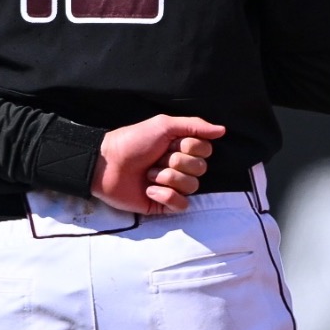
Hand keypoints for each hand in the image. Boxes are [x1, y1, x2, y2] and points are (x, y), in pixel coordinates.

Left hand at [92, 115, 226, 213]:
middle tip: (156, 159)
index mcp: (182, 148)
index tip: (169, 144)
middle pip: (201, 168)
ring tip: (149, 175)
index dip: (189, 147)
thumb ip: (195, 126)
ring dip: (168, 178)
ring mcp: (172, 186)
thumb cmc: (133, 141)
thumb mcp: (163, 125)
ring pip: (192, 186)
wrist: (107, 165)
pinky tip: (149, 190)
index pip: (206, 150)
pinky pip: (181, 204)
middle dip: (177, 163)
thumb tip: (222, 130)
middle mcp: (180, 166)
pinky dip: (165, 196)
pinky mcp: (163, 204)